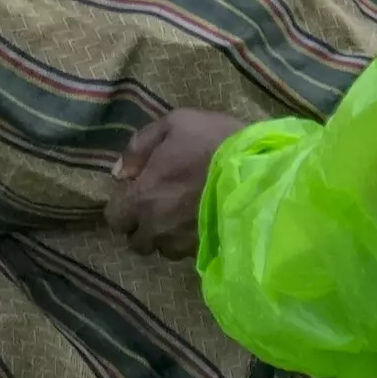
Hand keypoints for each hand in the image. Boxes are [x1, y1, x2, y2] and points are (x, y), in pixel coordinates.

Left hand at [107, 110, 246, 260]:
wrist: (261, 170)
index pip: (115, 219)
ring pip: (163, 250)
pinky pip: (188, 253)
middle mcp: (158, 227)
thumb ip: (139, 147)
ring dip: (166, 237)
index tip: (137, 195)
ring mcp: (183, 243)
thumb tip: (120, 173)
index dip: (123, 207)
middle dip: (142, 227)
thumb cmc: (214, 141)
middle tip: (158, 208)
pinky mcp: (207, 251)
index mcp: (143, 196)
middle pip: (136, 242)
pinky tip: (202, 223)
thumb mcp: (174, 124)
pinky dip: (189, 242)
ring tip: (182, 217)